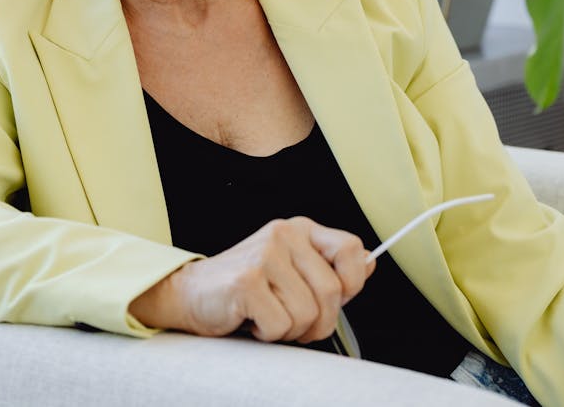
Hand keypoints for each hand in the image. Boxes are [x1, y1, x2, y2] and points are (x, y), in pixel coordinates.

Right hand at [129, 216, 374, 342]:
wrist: (192, 294)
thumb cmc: (248, 288)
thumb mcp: (292, 270)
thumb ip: (329, 268)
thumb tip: (371, 261)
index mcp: (300, 229)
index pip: (351, 249)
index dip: (352, 283)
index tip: (334, 300)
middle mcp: (284, 234)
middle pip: (331, 292)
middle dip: (318, 322)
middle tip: (293, 323)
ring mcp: (264, 254)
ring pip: (307, 313)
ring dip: (290, 330)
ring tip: (267, 317)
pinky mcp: (246, 280)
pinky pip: (281, 325)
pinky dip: (268, 334)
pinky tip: (251, 319)